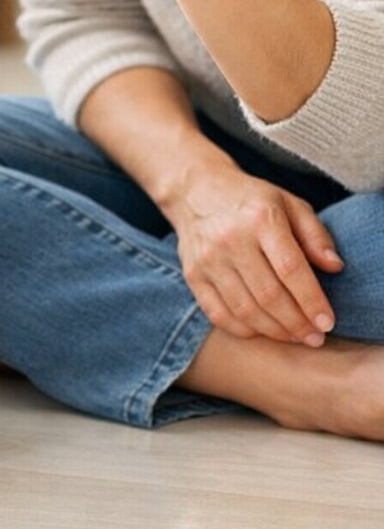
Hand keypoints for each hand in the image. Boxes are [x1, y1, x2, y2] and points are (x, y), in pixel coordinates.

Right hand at [168, 168, 344, 343]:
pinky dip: (244, 330)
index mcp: (260, 218)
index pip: (290, 268)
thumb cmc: (252, 200)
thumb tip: (335, 267)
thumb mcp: (289, 204)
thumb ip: (315, 234)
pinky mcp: (193, 275)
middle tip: (315, 337)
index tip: (327, 322)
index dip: (311, 300)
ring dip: (274, 331)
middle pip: (268, 295)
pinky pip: (218, 314)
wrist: (196, 190)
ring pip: (245, 310)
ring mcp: (207, 259)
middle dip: (296, 323)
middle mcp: (230, 239)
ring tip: (294, 336)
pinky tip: (263, 330)